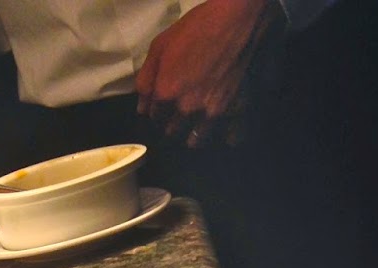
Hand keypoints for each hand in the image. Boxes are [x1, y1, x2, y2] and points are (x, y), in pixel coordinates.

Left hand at [135, 0, 280, 147]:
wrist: (235, 18)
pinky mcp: (236, 107)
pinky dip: (226, 138)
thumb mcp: (159, 47)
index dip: (156, 111)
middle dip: (171, 125)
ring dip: (192, 136)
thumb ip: (146, 80)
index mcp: (166, 95)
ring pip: (197, 139)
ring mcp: (212, 111)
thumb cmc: (195, 28)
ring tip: (194, 130)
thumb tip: (142, 108)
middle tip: (176, 117)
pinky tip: (224, 136)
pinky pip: (231, 136)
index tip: (161, 107)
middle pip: (173, 131)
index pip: (154, 117)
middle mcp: (186, 109)